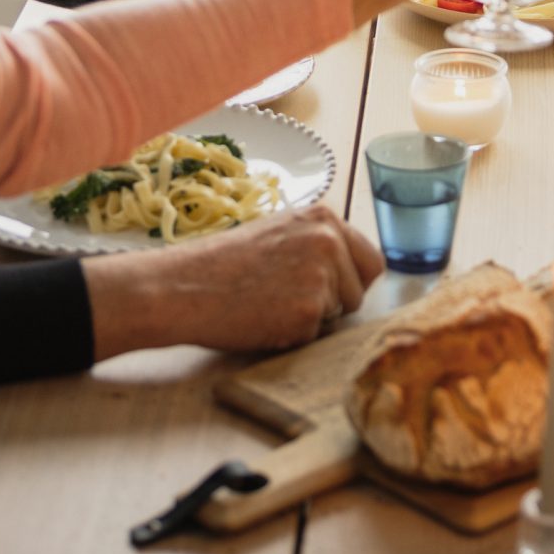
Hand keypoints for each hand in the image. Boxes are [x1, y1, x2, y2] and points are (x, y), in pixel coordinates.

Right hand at [84, 205, 384, 356]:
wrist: (183, 287)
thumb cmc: (222, 263)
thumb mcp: (277, 233)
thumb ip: (316, 244)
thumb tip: (349, 269)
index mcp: (322, 218)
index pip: (370, 258)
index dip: (351, 279)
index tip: (331, 288)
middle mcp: (329, 241)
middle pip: (361, 289)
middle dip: (336, 301)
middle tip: (291, 299)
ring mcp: (321, 276)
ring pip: (339, 314)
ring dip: (312, 318)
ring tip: (270, 304)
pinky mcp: (309, 311)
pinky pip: (316, 335)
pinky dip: (293, 336)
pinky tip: (263, 320)